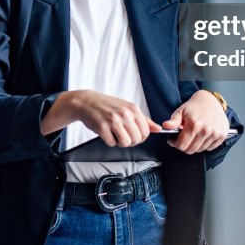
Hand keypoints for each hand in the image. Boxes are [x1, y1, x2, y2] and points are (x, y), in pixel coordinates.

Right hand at [41, 90, 160, 146]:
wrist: (86, 102)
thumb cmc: (107, 105)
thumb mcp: (127, 108)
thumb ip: (144, 120)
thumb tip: (158, 129)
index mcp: (133, 109)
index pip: (146, 132)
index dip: (140, 137)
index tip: (132, 134)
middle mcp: (125, 114)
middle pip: (136, 139)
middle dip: (129, 141)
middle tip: (121, 134)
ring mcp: (113, 120)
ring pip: (125, 143)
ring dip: (119, 142)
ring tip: (114, 133)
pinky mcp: (102, 127)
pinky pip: (111, 143)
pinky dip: (108, 141)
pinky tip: (105, 132)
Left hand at [162, 90, 229, 153]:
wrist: (211, 100)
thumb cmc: (194, 106)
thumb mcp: (181, 111)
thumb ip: (173, 121)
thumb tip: (165, 126)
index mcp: (194, 124)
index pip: (182, 145)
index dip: (175, 144)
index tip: (173, 141)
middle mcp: (206, 130)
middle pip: (191, 150)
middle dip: (184, 146)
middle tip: (182, 139)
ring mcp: (215, 133)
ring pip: (200, 150)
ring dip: (194, 146)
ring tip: (192, 136)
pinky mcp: (222, 135)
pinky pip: (210, 148)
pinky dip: (205, 145)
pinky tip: (201, 137)